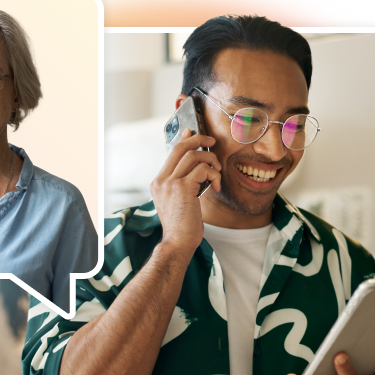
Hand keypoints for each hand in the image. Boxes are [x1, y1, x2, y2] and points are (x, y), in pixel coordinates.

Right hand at [150, 129, 221, 257]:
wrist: (178, 242)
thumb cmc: (182, 226)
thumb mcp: (179, 201)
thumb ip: (183, 184)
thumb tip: (197, 168)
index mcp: (158, 183)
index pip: (171, 153)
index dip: (184, 139)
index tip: (193, 132)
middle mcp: (161, 180)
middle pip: (180, 147)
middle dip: (198, 139)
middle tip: (212, 141)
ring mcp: (169, 183)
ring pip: (193, 156)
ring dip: (210, 160)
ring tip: (217, 172)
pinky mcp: (181, 188)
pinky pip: (202, 169)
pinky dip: (213, 173)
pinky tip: (216, 185)